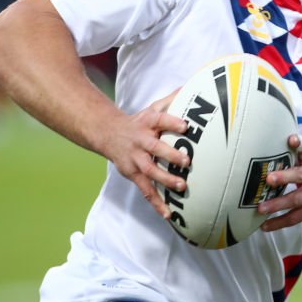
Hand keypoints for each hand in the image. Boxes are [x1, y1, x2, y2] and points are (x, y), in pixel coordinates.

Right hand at [101, 90, 190, 218]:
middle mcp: (141, 141)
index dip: (173, 122)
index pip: (161, 120)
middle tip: (187, 162)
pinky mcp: (133, 174)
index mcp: (148, 123)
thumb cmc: (139, 122)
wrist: (108, 134)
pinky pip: (146, 191)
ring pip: (150, 172)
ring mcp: (136, 160)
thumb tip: (193, 86)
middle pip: (156, 148)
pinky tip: (169, 214)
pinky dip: (157, 203)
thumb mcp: (152, 108)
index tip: (186, 125)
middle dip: (171, 155)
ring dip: (166, 180)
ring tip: (181, 186)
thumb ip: (172, 100)